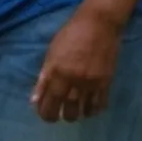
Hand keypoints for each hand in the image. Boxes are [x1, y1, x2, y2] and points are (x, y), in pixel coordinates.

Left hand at [30, 9, 124, 123]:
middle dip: (61, 116)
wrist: (99, 24)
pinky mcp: (106, 81)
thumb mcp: (51, 53)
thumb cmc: (70, 35)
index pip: (50, 101)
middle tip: (58, 116)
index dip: (46, 112)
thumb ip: (44, 77)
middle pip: (68, 109)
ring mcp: (92, 82)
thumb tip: (35, 99)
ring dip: (77, 115)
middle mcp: (75, 80)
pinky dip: (93, 110)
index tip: (44, 114)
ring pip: (84, 110)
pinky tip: (88, 109)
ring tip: (73, 113)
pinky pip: (100, 104)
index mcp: (58, 72)